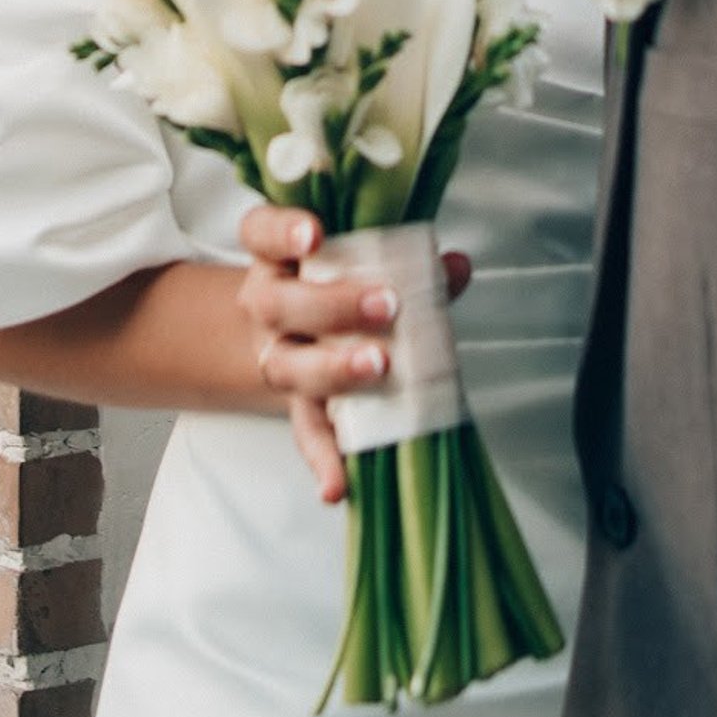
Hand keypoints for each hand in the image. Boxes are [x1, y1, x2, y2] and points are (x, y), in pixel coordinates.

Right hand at [237, 207, 470, 502]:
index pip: (261, 231)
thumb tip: (454, 267)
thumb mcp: (369, 263)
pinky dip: (322, 461)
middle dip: (331, 304)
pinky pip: (305, 434)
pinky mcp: (298, 407)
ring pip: (284, 367)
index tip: (315, 233)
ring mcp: (279, 357)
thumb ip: (412, 263)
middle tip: (386, 305)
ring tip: (380, 366)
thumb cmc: (343, 283)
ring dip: (332, 369)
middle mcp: (268, 305)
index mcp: (279, 257)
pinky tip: (336, 486)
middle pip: (276, 303)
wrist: (301, 331)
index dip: (282, 230)